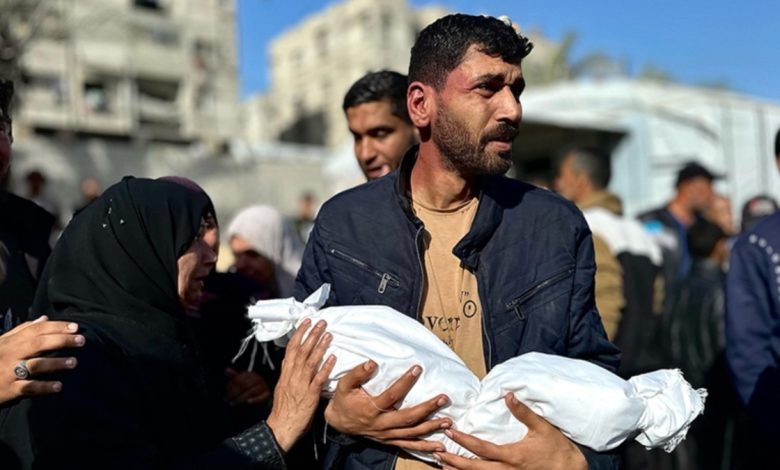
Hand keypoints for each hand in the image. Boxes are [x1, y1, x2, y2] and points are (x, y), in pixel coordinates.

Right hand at [0, 316, 85, 404]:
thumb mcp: (2, 342)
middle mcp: (10, 354)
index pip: (36, 330)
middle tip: (81, 340)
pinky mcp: (8, 390)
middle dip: (61, 340)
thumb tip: (44, 318)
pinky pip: (28, 388)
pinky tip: (59, 387)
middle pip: (38, 344)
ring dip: (55, 364)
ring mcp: (9, 372)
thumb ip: (22, 330)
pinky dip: (44, 387)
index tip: (76, 327)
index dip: (56, 326)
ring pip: (35, 365)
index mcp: (10, 341)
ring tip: (74, 362)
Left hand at [224, 368, 271, 405]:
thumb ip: (235, 376)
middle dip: (235, 394)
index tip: (226, 395)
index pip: (239, 380)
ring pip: (251, 392)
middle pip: (244, 386)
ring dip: (241, 398)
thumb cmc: (250, 386)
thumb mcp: (242, 380)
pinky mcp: (267, 393)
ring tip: (233, 403)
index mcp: (251, 374)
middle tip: (228, 400)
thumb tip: (226, 369)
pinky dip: (255, 399)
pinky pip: (261, 397)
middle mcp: (258, 379)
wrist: (264, 391)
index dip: (231, 387)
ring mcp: (264, 386)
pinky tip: (248, 402)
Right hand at [266, 319, 335, 451]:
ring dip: (320, 346)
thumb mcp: (282, 387)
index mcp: (286, 374)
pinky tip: (332, 358)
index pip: (291, 349)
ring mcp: (301, 384)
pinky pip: (318, 379)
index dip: (299, 334)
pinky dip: (325, 367)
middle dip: (312, 335)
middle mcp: (293, 376)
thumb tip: (289, 360)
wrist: (281, 428)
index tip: (306, 322)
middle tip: (321, 322)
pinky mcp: (310, 395)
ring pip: (310, 361)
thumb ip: (287, 373)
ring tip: (328, 334)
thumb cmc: (283, 410)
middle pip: (302, 351)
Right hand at [324, 359, 450, 452]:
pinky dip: (425, 447)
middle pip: (408, 418)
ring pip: (412, 433)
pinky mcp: (390, 441)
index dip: (405, 382)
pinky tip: (440, 446)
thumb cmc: (344, 400)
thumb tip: (372, 363)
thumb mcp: (345, 385)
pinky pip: (409, 445)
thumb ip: (357, 373)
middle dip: (428, 409)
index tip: (418, 368)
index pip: (392, 395)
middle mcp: (382, 424)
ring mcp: (387, 435)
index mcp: (372, 409)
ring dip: (431, 428)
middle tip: (443, 398)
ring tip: (448, 420)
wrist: (339, 422)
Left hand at [434, 393, 585, 469]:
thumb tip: (508, 395)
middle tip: (436, 453)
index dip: (463, 441)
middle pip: (474, 468)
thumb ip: (523, 412)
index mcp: (512, 456)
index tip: (450, 432)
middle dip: (453, 461)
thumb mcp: (542, 427)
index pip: (481, 448)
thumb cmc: (557, 448)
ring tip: (442, 465)